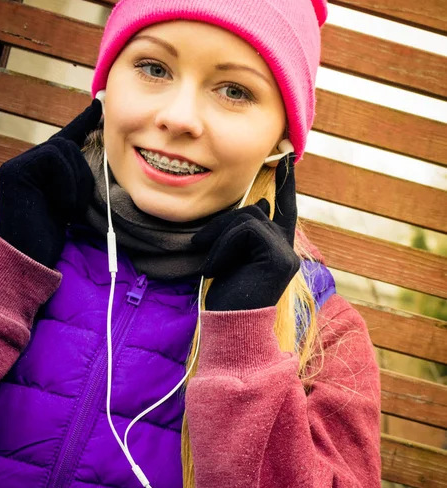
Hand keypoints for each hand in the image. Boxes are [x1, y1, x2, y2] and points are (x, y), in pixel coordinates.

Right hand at [0, 99, 101, 267]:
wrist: (28, 260)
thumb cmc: (49, 239)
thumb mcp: (69, 206)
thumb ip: (76, 182)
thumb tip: (97, 164)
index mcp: (41, 172)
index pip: (65, 140)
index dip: (82, 123)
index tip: (98, 107)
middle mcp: (27, 164)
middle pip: (68, 146)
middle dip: (81, 175)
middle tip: (72, 207)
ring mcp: (19, 166)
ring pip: (63, 150)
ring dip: (74, 183)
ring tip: (64, 210)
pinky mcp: (16, 171)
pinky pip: (54, 159)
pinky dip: (65, 184)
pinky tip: (58, 207)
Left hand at [192, 153, 299, 310]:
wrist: (230, 328)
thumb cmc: (226, 297)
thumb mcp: (233, 257)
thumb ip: (245, 233)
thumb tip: (261, 203)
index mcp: (277, 247)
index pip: (285, 208)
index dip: (286, 183)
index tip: (286, 158)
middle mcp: (288, 248)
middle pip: (253, 210)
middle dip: (221, 225)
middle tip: (199, 246)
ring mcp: (287, 254)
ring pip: (247, 217)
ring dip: (219, 238)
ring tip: (210, 266)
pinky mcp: (280, 258)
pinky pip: (246, 230)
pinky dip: (223, 246)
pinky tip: (215, 269)